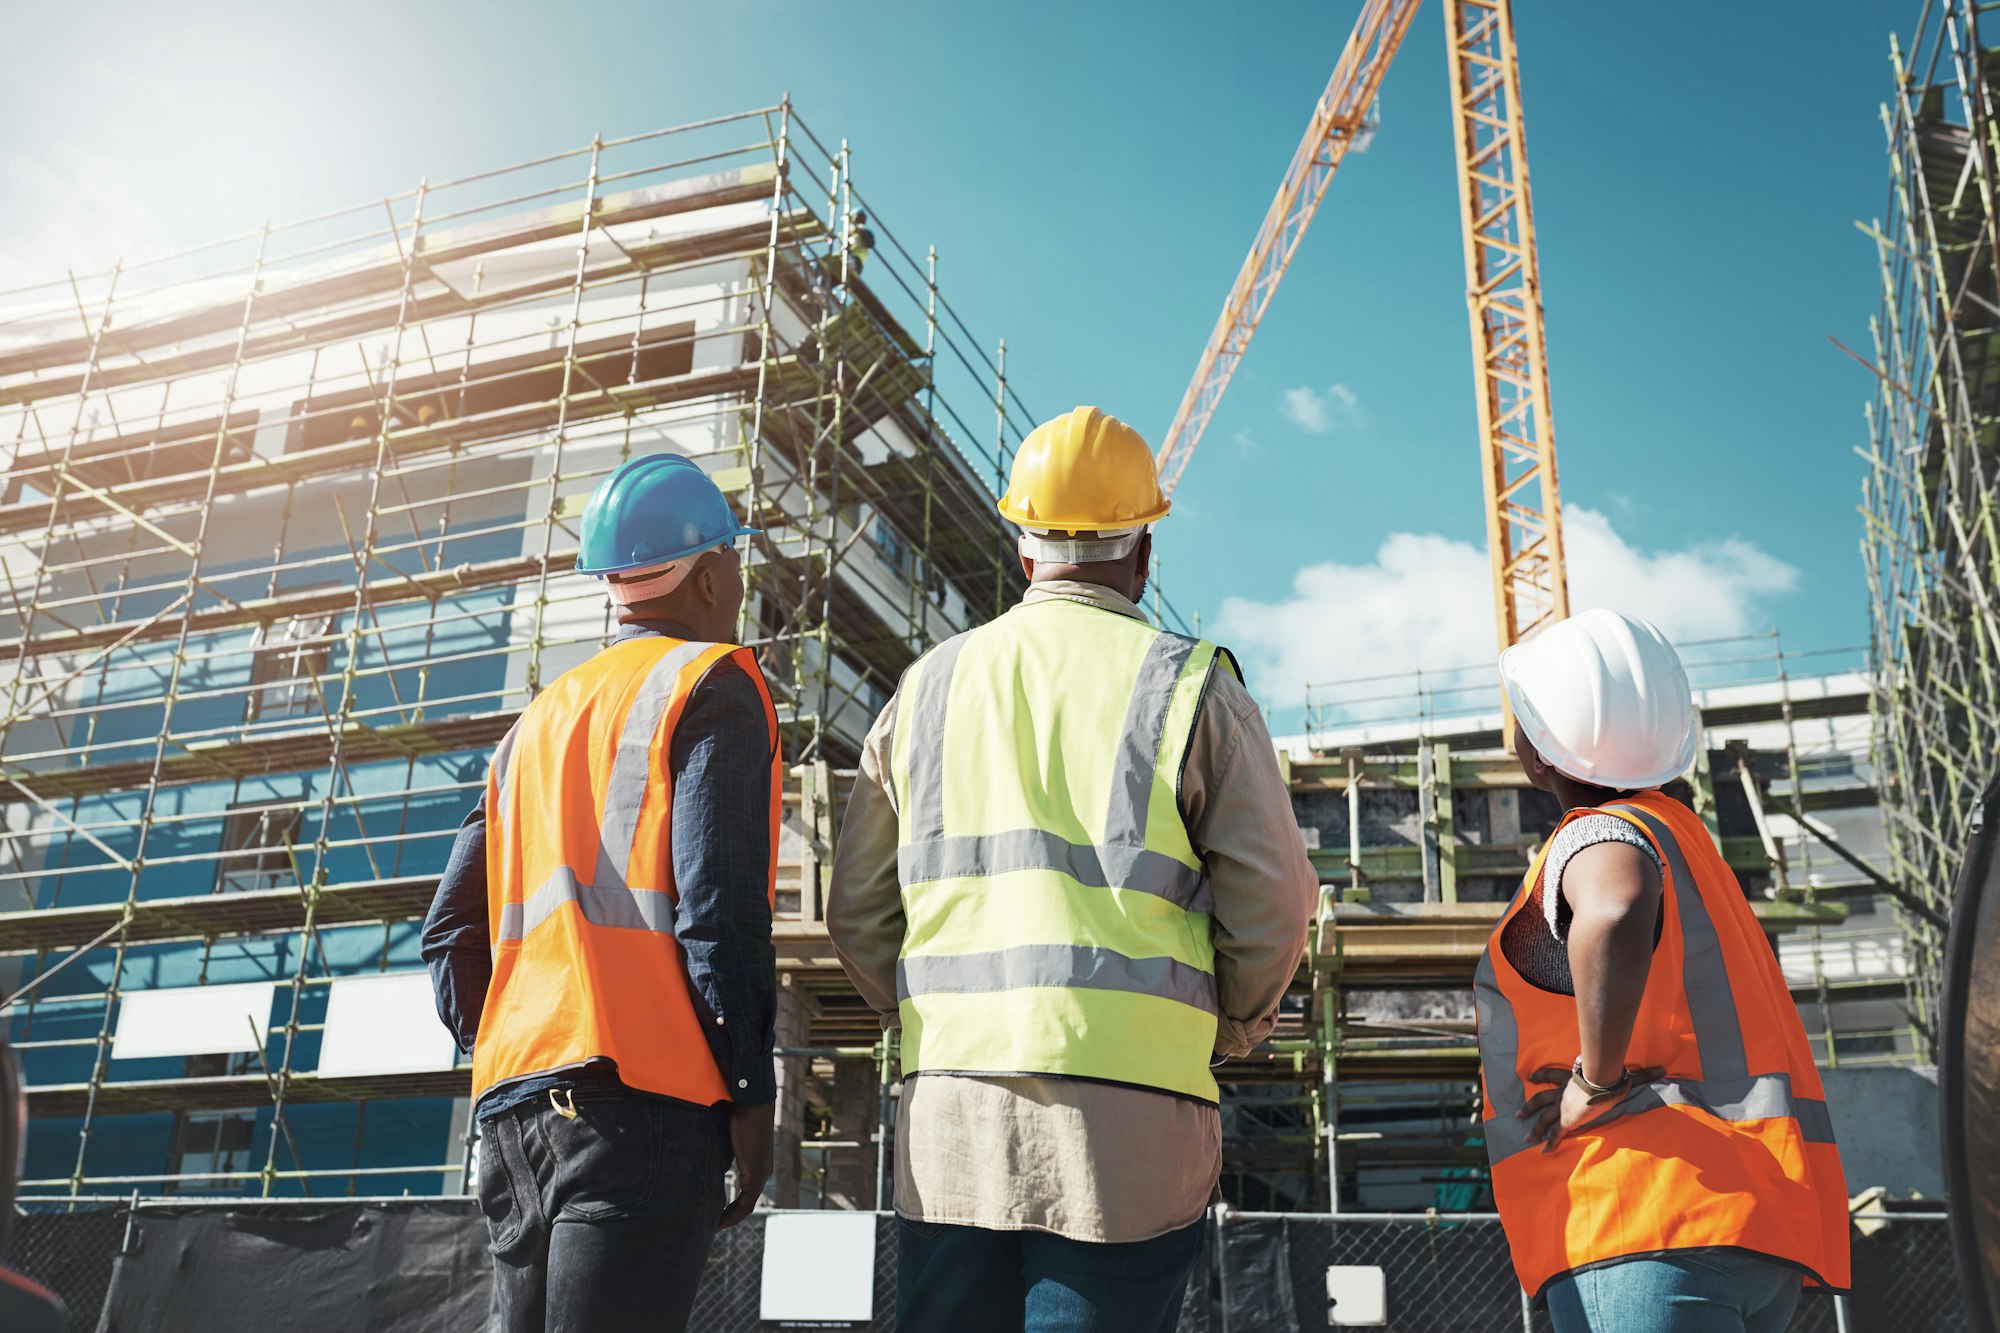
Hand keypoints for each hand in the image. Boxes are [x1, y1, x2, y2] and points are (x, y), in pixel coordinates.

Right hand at [719, 1100, 773, 1229]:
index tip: (717, 1212)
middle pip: (747, 1203)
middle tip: (714, 1226)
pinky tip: (720, 1222)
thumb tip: (701, 1143)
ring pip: (746, 1206)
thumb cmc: (738, 1110)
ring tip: (714, 1228)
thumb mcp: (725, 1132)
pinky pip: (746, 1204)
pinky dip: (733, 1216)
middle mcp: (762, 1171)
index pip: (747, 1191)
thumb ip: (719, 1144)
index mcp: (757, 1162)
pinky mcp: (755, 1175)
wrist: (752, 1102)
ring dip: (730, 1219)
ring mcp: (761, 1174)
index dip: (732, 1204)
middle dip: (730, 1215)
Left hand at [1516, 1063, 1663, 1153]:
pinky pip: (1556, 1134)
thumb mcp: (1624, 1075)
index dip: (1542, 1075)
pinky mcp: (1567, 1120)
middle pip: (1541, 1099)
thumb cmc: (1610, 1077)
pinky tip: (1544, 1152)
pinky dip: (1550, 1143)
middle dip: (1530, 1107)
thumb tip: (1663, 1069)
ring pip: (1543, 1118)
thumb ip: (1643, 1074)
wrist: (1599, 1084)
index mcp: (1571, 1080)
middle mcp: (1562, 1093)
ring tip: (1525, 1138)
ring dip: (1534, 1128)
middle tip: (1518, 1114)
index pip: (1553, 1075)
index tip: (1532, 1077)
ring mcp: (1563, 1107)